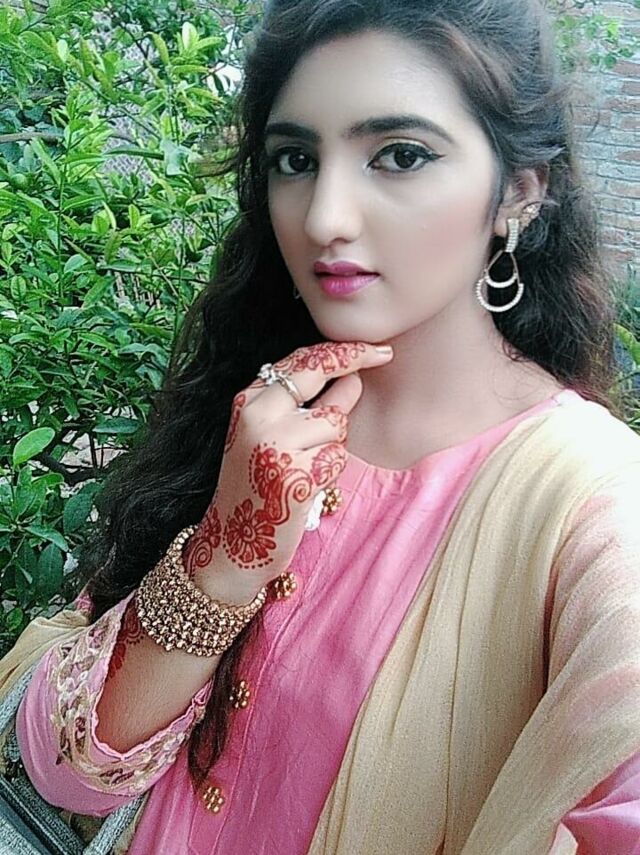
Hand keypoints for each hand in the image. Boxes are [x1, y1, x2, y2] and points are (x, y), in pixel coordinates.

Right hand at [184, 341, 393, 598]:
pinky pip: (337, 455)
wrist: (231, 545)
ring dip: (333, 442)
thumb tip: (351, 378)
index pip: (299, 362)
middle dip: (356, 360)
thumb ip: (293, 405)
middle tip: (385, 353)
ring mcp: (276, 443)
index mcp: (247, 402)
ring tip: (308, 465)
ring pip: (335, 421)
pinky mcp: (296, 473)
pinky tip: (308, 485)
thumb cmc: (254, 488)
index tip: (371, 346)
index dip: (339, 350)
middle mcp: (258, 416)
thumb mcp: (261, 436)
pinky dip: (331, 469)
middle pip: (320, 374)